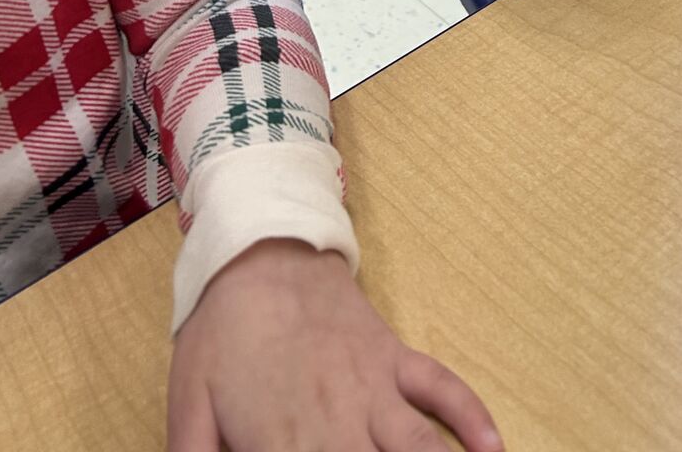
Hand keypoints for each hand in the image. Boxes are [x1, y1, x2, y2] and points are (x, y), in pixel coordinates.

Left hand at [168, 240, 502, 451]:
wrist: (260, 248)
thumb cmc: (220, 329)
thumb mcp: (187, 403)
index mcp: (280, 441)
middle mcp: (337, 421)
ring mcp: (374, 386)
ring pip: (419, 448)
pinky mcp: (395, 357)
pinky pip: (442, 386)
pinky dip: (472, 416)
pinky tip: (494, 447)